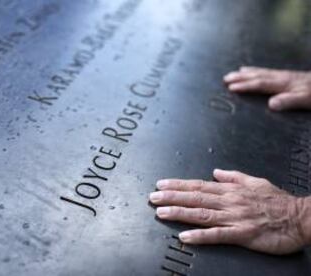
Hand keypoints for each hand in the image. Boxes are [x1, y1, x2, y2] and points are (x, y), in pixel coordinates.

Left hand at [149, 169, 310, 254]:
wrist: (300, 217)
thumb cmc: (278, 201)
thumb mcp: (255, 181)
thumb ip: (233, 176)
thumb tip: (215, 171)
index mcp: (230, 190)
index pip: (198, 186)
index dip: (178, 185)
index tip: (161, 184)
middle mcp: (229, 202)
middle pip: (195, 198)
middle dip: (171, 197)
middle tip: (153, 197)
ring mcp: (234, 218)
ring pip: (201, 214)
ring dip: (179, 213)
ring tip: (161, 213)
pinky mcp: (243, 234)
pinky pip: (218, 235)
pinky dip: (200, 236)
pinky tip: (185, 237)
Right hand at [223, 66, 310, 110]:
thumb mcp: (305, 100)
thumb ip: (288, 101)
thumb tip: (270, 104)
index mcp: (283, 84)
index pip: (260, 84)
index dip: (245, 86)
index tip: (230, 88)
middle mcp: (281, 78)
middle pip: (257, 76)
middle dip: (241, 77)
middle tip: (226, 78)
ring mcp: (285, 75)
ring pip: (262, 72)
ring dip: (248, 73)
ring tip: (236, 72)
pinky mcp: (289, 76)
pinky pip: (268, 72)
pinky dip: (259, 71)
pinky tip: (257, 72)